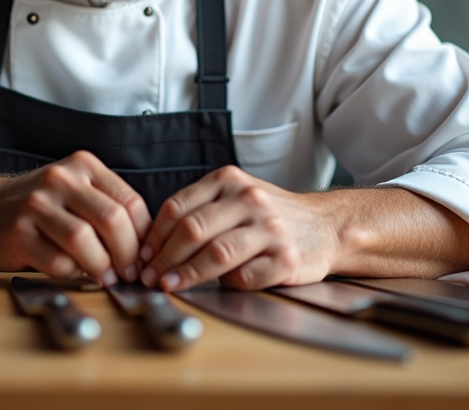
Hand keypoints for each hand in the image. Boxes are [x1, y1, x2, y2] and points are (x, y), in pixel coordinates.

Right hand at [0, 151, 151, 285]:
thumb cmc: (41, 206)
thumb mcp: (78, 191)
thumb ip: (109, 208)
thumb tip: (147, 247)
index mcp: (84, 166)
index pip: (130, 201)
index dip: (144, 236)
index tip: (145, 256)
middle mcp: (60, 179)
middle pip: (112, 220)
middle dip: (128, 254)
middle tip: (129, 273)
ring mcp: (36, 205)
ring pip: (84, 241)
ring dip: (101, 267)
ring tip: (105, 277)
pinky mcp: (18, 233)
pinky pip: (58, 261)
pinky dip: (73, 273)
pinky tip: (74, 272)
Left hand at [137, 166, 335, 291]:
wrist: (325, 226)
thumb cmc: (270, 216)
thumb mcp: (234, 197)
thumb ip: (199, 211)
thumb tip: (153, 246)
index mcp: (230, 181)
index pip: (178, 207)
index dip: (154, 235)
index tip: (143, 255)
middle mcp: (250, 200)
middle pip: (193, 230)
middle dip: (164, 258)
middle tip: (150, 275)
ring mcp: (270, 229)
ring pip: (216, 254)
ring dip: (186, 274)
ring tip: (170, 285)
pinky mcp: (286, 259)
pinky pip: (244, 277)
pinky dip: (226, 285)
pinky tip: (218, 287)